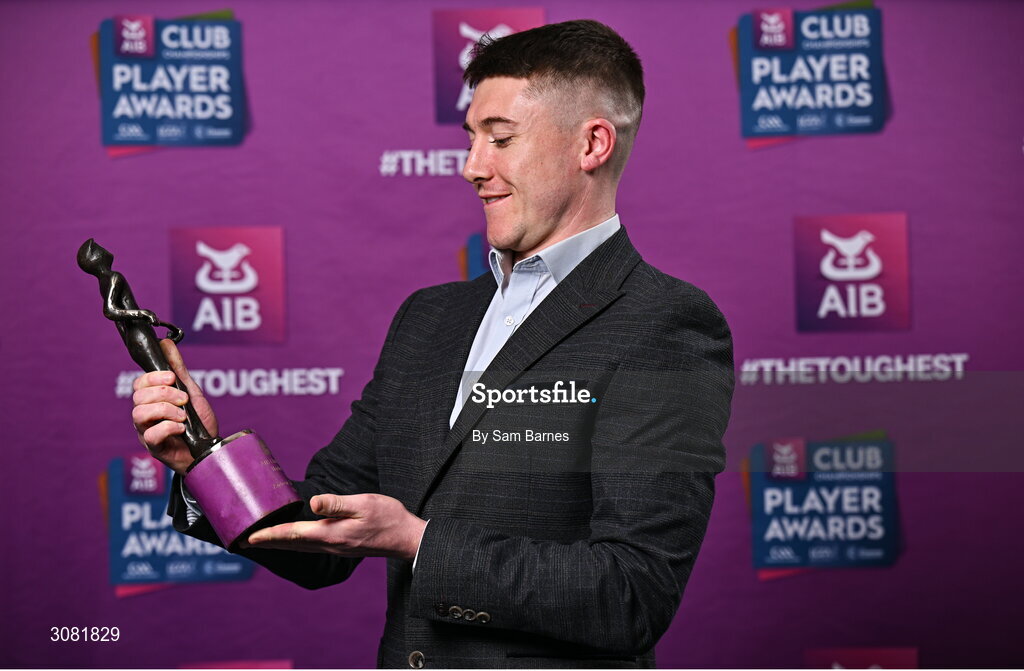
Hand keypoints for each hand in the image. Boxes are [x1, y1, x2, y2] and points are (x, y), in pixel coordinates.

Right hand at [131, 339, 217, 474]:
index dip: (154, 377)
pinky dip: (168, 427)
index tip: (172, 378)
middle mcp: (145, 414)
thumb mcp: (191, 390)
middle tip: (183, 399)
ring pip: (139, 414)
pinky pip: (150, 434)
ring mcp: (146, 431)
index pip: (139, 383)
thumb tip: (165, 342)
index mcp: (152, 400)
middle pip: (138, 396)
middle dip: (164, 394)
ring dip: (166, 410)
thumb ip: (178, 368)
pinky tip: (181, 427)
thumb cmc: (197, 422)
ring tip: (183, 415)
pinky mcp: (153, 447)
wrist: (209, 449)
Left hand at [244, 494, 427, 561]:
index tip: (248, 537)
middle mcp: (329, 544)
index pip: (292, 534)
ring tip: (259, 541)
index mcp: (331, 533)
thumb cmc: (388, 517)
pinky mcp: (340, 546)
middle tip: (241, 542)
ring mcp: (334, 547)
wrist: (406, 538)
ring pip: (297, 547)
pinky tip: (290, 540)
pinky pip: (307, 546)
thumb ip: (338, 504)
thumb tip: (314, 503)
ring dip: (276, 544)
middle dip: (265, 543)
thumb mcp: (364, 503)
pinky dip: (291, 544)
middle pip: (289, 545)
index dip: (268, 534)